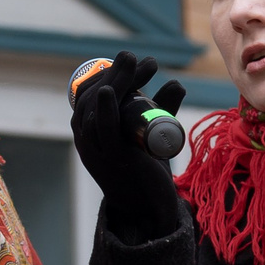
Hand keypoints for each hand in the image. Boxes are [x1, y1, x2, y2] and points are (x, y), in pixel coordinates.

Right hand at [71, 53, 184, 243]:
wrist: (148, 208)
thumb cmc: (145, 169)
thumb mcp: (148, 133)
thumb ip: (161, 110)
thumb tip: (177, 82)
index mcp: (89, 132)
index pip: (88, 94)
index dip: (108, 73)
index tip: (131, 60)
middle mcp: (87, 139)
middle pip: (93, 96)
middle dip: (116, 72)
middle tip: (136, 57)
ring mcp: (98, 149)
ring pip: (97, 108)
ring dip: (117, 81)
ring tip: (138, 64)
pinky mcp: (115, 159)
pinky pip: (102, 132)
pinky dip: (104, 110)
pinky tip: (110, 92)